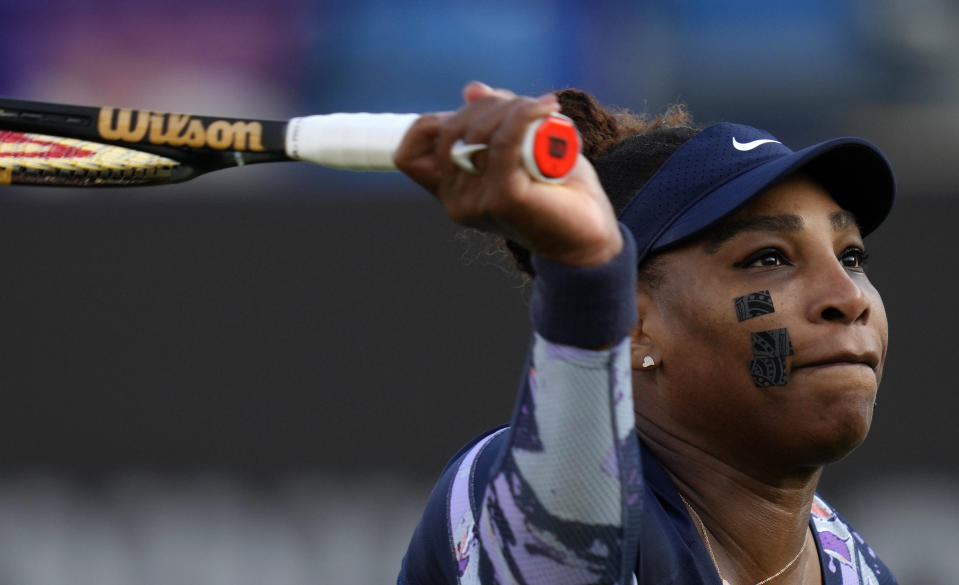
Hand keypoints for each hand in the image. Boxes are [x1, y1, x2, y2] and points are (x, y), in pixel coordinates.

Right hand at [394, 81, 621, 267]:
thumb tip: (472, 89)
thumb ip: (495, 121)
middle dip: (487, 106)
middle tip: (527, 106)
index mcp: (450, 191)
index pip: (410, 154)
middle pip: (450, 131)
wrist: (590, 235)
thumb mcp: (520, 145)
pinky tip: (547, 107)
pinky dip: (525, 116)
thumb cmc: (556, 190)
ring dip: (512, 109)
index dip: (432, 123)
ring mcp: (477, 202)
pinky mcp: (504, 199)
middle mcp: (456, 201)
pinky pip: (504, 142)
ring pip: (477, 133)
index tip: (475, 113)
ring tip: (544, 111)